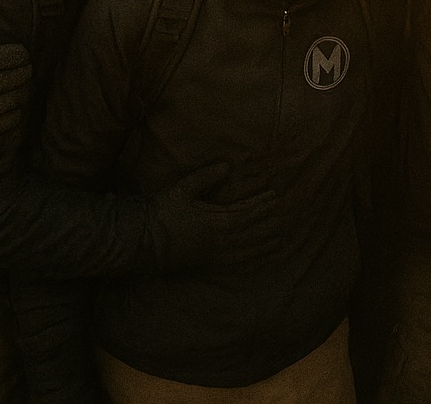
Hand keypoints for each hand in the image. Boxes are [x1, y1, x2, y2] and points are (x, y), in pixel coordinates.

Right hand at [0, 12, 31, 143]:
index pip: (8, 57)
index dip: (20, 54)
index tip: (21, 55)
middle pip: (15, 78)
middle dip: (24, 71)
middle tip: (24, 69)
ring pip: (13, 99)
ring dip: (19, 92)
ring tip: (15, 87)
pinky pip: (6, 122)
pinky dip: (14, 114)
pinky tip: (10, 107)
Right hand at [149, 181, 285, 274]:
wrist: (143, 242)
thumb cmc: (162, 213)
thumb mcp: (182, 189)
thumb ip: (205, 177)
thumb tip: (227, 166)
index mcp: (214, 221)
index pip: (246, 213)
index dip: (262, 205)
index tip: (275, 197)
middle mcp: (219, 240)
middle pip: (251, 232)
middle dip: (269, 224)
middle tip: (287, 218)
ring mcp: (214, 255)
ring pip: (246, 250)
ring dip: (265, 245)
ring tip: (281, 241)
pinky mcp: (207, 264)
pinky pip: (234, 265)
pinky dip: (250, 262)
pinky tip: (258, 260)